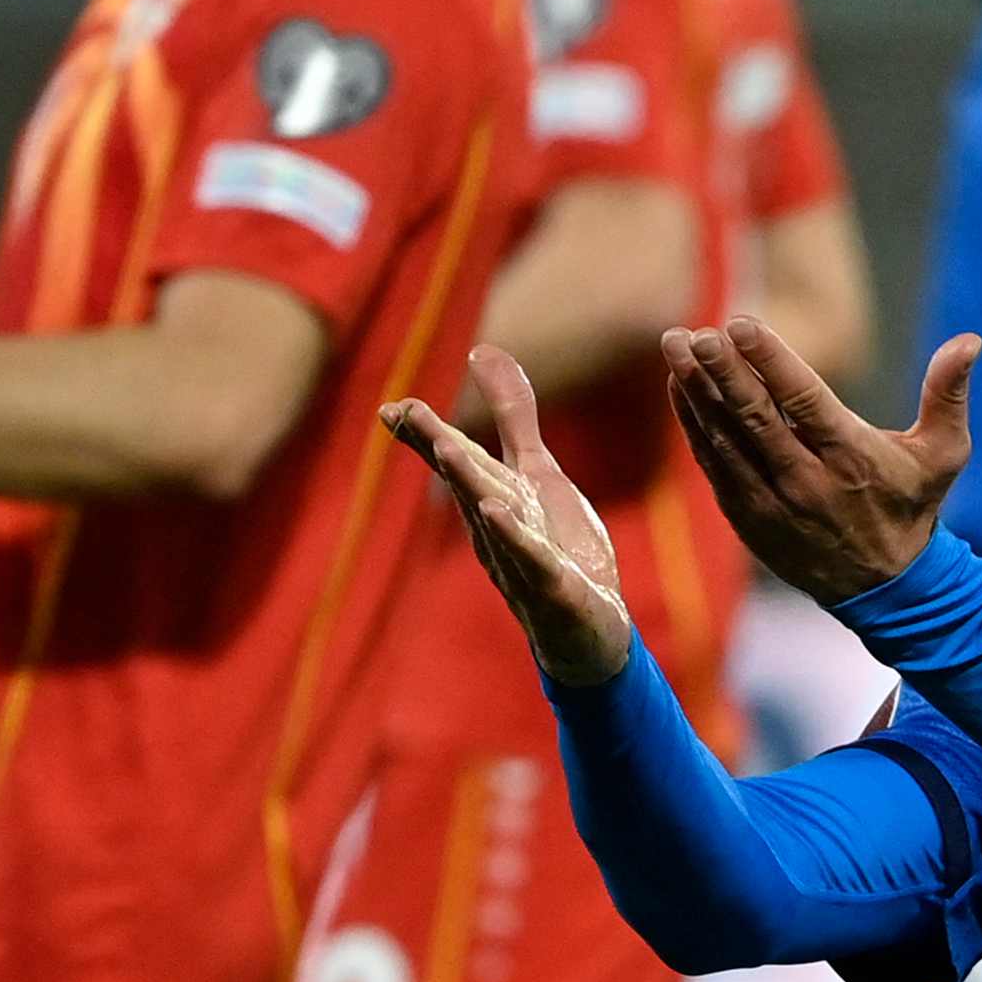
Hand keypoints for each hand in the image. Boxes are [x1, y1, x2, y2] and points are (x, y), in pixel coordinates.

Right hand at [387, 346, 631, 684]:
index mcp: (490, 495)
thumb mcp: (536, 472)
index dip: (423, 432)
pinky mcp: (555, 587)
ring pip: (491, 516)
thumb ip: (510, 415)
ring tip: (445, 447)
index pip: (454, 458)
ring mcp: (522, 559)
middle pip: (464, 479)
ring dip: (466, 482)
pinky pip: (533, 559)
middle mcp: (496, 526)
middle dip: (436, 444)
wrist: (589, 633)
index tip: (392, 407)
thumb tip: (480, 349)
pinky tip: (497, 510)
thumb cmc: (556, 548)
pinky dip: (515, 536)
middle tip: (405, 412)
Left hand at [660, 322, 974, 609]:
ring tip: (674, 345)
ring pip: (725, 440)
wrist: (883, 589)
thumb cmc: (912, 506)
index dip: (771, 362)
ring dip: (697, 392)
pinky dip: (695, 424)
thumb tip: (970, 340)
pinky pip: (714, 464)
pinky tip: (681, 386)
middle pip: (755, 419)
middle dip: (721, 372)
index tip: (740, 323)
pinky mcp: (749, 518)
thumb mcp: (943, 455)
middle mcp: (808, 482)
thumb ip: (949, 395)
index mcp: (854, 460)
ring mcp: (773, 504)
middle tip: (693, 334)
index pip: (805, 402)